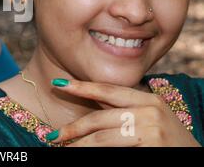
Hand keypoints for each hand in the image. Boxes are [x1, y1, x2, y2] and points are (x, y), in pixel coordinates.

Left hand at [48, 79, 199, 146]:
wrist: (197, 159)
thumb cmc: (169, 140)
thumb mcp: (149, 117)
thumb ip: (122, 108)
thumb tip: (89, 98)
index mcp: (147, 99)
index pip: (107, 90)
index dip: (81, 87)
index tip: (58, 84)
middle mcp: (150, 111)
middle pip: (100, 117)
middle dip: (74, 128)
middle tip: (54, 136)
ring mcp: (151, 130)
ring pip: (102, 137)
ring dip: (80, 144)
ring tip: (64, 148)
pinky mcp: (151, 146)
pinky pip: (113, 150)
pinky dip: (96, 152)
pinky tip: (84, 152)